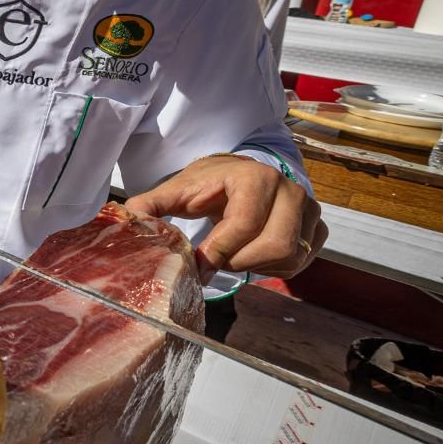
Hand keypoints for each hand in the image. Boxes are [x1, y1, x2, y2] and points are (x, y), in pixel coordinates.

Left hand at [125, 154, 325, 277]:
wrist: (242, 176)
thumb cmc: (208, 185)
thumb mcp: (177, 190)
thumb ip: (150, 205)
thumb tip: (125, 219)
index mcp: (255, 177)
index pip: (243, 225)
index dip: (218, 251)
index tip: (198, 264)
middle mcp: (290, 190)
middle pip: (274, 246)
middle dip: (238, 261)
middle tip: (216, 259)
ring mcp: (309, 209)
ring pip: (289, 257)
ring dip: (254, 266)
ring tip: (232, 254)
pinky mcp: (317, 228)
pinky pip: (300, 262)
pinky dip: (273, 268)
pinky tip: (252, 255)